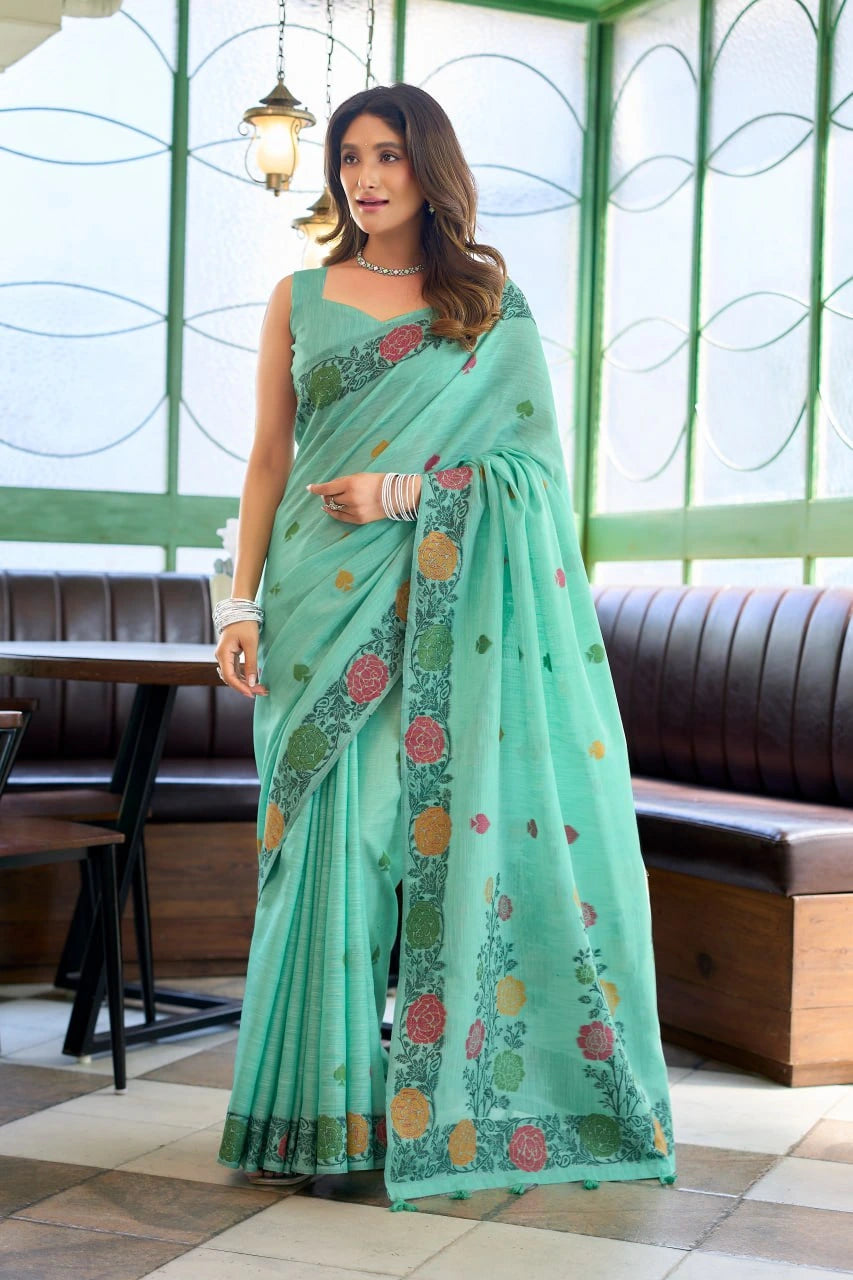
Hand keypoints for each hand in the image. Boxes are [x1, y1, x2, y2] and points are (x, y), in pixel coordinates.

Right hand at [214, 620, 268, 698]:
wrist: (240, 610)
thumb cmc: (245, 624)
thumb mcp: (251, 644)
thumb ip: (251, 664)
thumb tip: (252, 682)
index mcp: (223, 654)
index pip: (229, 677)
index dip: (240, 687)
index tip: (252, 694)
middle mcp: (221, 657)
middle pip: (231, 679)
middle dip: (246, 687)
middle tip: (263, 692)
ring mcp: (225, 657)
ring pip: (234, 676)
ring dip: (246, 683)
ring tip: (262, 689)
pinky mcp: (230, 656)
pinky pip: (236, 671)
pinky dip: (245, 677)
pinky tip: (256, 681)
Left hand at [306, 472, 420, 522]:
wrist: (394, 495)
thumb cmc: (376, 482)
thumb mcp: (358, 476)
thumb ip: (342, 482)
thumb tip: (326, 490)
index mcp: (351, 484)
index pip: (327, 488)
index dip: (316, 488)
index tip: (309, 488)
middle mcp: (351, 498)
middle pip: (330, 498)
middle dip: (326, 495)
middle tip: (328, 492)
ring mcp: (355, 510)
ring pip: (334, 507)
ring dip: (331, 503)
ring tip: (332, 500)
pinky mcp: (358, 519)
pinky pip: (340, 517)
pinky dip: (334, 513)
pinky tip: (330, 510)